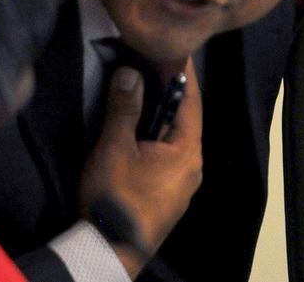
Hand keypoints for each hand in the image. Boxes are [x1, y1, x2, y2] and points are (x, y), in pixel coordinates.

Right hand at [79, 60, 202, 277]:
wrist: (110, 251)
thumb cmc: (115, 197)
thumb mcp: (114, 149)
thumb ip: (124, 109)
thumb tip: (131, 72)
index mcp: (188, 150)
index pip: (191, 101)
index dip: (182, 74)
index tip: (177, 50)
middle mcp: (193, 165)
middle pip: (186, 119)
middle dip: (172, 92)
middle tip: (157, 65)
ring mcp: (184, 183)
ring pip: (178, 138)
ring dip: (164, 115)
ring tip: (148, 91)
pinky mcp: (170, 196)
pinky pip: (170, 155)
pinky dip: (159, 136)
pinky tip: (143, 131)